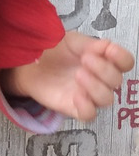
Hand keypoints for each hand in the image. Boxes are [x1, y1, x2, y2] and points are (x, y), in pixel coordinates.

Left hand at [1, 32, 134, 120]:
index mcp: (103, 60)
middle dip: (104, 69)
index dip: (121, 58)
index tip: (108, 50)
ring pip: (106, 99)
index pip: (125, 63)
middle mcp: (100, 79)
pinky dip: (87, 106)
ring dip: (96, 86)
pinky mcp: (73, 108)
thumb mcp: (71, 41)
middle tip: (85, 59)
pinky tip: (75, 94)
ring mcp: (88, 95)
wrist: (30, 62)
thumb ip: (89, 44)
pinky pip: (89, 114)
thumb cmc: (54, 50)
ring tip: (78, 74)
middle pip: (117, 81)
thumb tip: (107, 46)